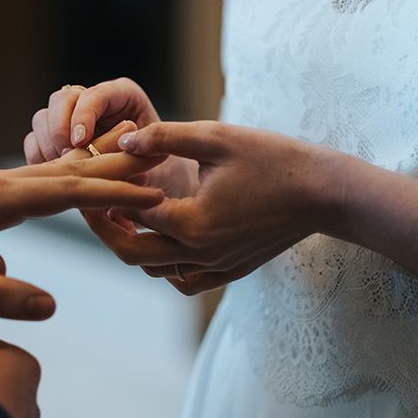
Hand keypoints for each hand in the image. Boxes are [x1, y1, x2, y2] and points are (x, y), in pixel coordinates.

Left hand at [0, 137, 163, 316]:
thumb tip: (52, 305)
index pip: (67, 191)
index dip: (113, 192)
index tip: (154, 193)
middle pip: (67, 169)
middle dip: (114, 164)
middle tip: (160, 157)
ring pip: (54, 171)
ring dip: (94, 167)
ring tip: (131, 161)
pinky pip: (37, 182)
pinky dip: (69, 180)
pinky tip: (78, 183)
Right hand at [24, 78, 197, 198]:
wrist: (159, 188)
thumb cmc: (165, 173)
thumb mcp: (158, 165)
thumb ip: (139, 158)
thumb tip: (120, 154)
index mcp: (124, 96)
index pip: (95, 94)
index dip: (83, 115)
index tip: (80, 142)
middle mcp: (95, 102)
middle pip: (61, 99)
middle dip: (59, 129)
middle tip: (67, 157)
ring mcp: (73, 119)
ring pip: (43, 118)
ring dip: (48, 145)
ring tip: (63, 170)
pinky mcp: (57, 140)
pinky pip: (34, 141)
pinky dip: (39, 158)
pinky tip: (53, 175)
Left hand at [85, 121, 339, 293]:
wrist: (324, 193)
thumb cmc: (272, 159)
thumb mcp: (216, 137)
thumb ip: (164, 138)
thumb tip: (122, 140)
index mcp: (192, 222)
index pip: (132, 212)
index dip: (108, 191)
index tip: (94, 175)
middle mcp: (200, 253)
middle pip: (133, 253)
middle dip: (107, 229)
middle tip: (92, 204)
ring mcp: (217, 267)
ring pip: (155, 269)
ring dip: (135, 244)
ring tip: (123, 214)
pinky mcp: (230, 271)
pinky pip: (183, 279)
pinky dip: (164, 263)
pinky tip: (162, 235)